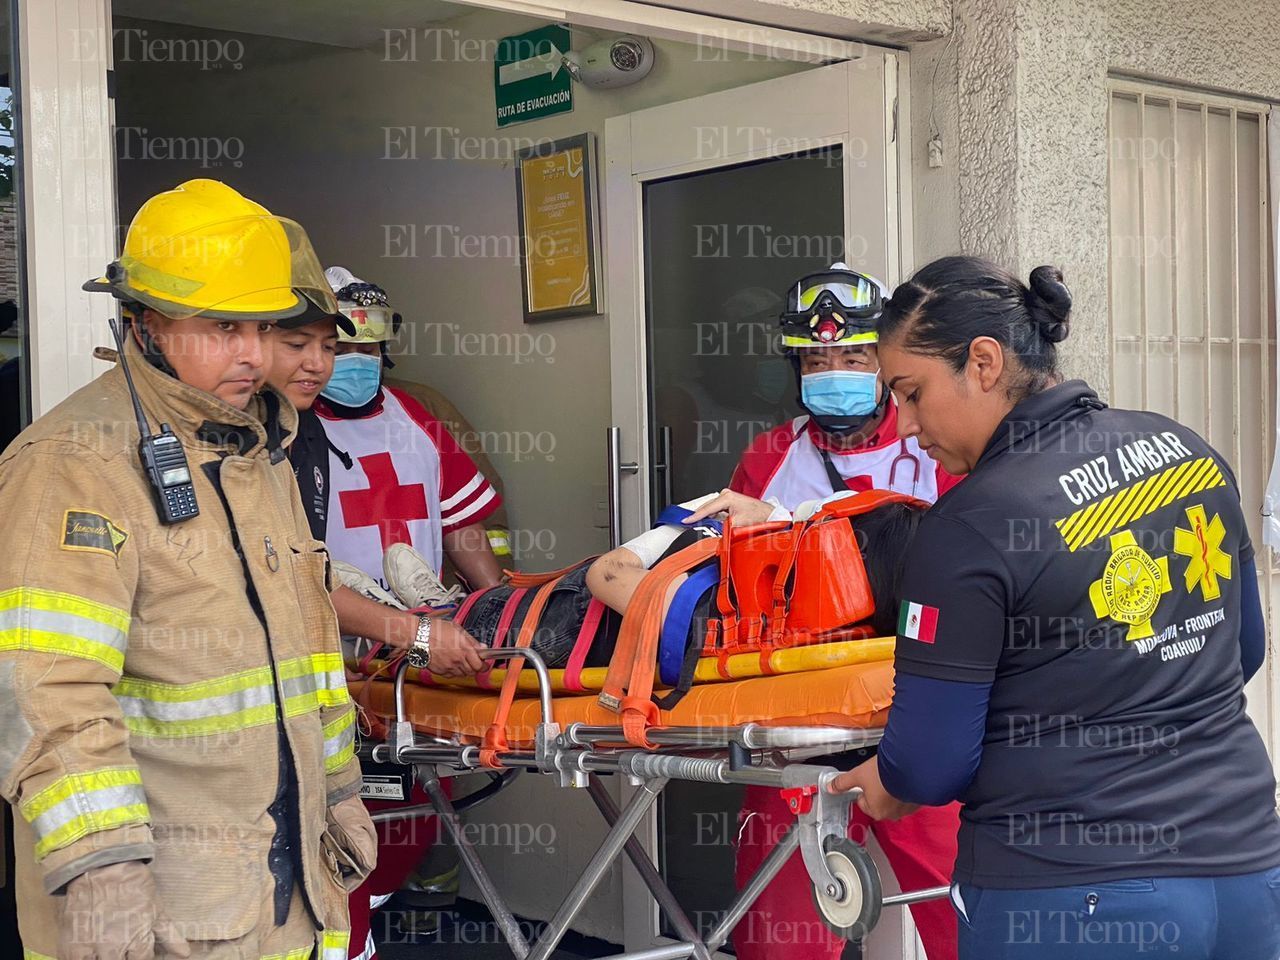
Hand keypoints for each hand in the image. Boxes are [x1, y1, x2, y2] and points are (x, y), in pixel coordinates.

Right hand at [59, 860, 190, 959]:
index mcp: (138, 940)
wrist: (102, 868)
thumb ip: (169, 935)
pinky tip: (90, 950)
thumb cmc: (133, 887)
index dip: (141, 954)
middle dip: (123, 955)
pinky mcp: (72, 947)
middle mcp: (116, 948)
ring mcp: (93, 948)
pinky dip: (85, 959)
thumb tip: (185, 955)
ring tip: (108, 945)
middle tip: (121, 942)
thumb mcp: (156, 909)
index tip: (136, 945)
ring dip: (106, 957)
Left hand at [325, 794, 377, 891]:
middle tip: (331, 883)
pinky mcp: (340, 837)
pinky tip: (324, 858)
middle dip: (343, 877)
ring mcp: (351, 840)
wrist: (334, 792)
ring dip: (337, 869)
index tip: (341, 889)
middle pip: (355, 869)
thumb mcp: (355, 833)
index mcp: (369, 844)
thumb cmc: (343, 808)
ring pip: (346, 863)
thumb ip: (364, 851)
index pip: (364, 872)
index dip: (352, 882)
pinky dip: (332, 860)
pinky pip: (338, 855)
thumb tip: (369, 868)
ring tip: (326, 872)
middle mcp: (362, 844)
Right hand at [426, 618, 485, 677]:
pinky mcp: (440, 671)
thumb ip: (471, 640)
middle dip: (475, 667)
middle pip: (472, 671)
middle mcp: (457, 660)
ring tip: (462, 660)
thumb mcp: (457, 629)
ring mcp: (448, 667)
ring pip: (462, 674)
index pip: (480, 665)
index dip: (484, 665)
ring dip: (465, 669)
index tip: (485, 664)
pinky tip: (451, 663)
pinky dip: (454, 671)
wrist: (418, 636)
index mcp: (464, 648)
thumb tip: (481, 647)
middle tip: (475, 662)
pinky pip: (451, 675)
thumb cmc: (435, 629)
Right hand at [682, 489, 780, 526]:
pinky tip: (711, 521)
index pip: (707, 508)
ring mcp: (728, 497)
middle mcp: (726, 495)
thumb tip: (713, 531)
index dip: (695, 516)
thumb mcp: (737, 524)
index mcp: (727, 497)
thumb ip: (723, 527)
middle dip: (700, 516)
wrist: (768, 514)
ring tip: (700, 523)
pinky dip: (713, 515)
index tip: (686, 520)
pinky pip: (716, 509)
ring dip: (707, 516)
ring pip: (711, 508)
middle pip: (707, 506)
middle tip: (689, 523)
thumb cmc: (758, 516)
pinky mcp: (729, 501)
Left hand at [829, 756, 919, 821]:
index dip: (864, 789)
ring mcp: (907, 809)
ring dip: (894, 791)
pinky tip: (904, 779)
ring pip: (895, 801)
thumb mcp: (858, 775)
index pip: (864, 803)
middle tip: (880, 777)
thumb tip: (831, 787)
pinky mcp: (919, 802)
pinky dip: (906, 790)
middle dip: (879, 791)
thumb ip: (843, 782)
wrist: (912, 767)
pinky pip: (909, 798)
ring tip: (893, 776)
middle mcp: (892, 814)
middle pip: (879, 803)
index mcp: (876, 811)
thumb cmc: (885, 774)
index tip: (867, 780)